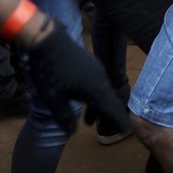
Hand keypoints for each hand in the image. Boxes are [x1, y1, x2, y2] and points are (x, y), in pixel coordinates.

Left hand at [24, 19, 128, 134]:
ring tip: (89, 121)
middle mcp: (101, 79)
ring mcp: (96, 70)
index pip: (113, 109)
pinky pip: (97, 84)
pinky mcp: (89, 64)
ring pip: (103, 92)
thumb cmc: (50, 70)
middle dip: (110, 115)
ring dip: (99, 107)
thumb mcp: (53, 99)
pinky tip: (82, 100)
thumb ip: (64, 117)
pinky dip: (94, 96)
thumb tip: (71, 133)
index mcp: (96, 89)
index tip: (126, 130)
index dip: (119, 121)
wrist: (47, 39)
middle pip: (110, 100)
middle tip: (112, 128)